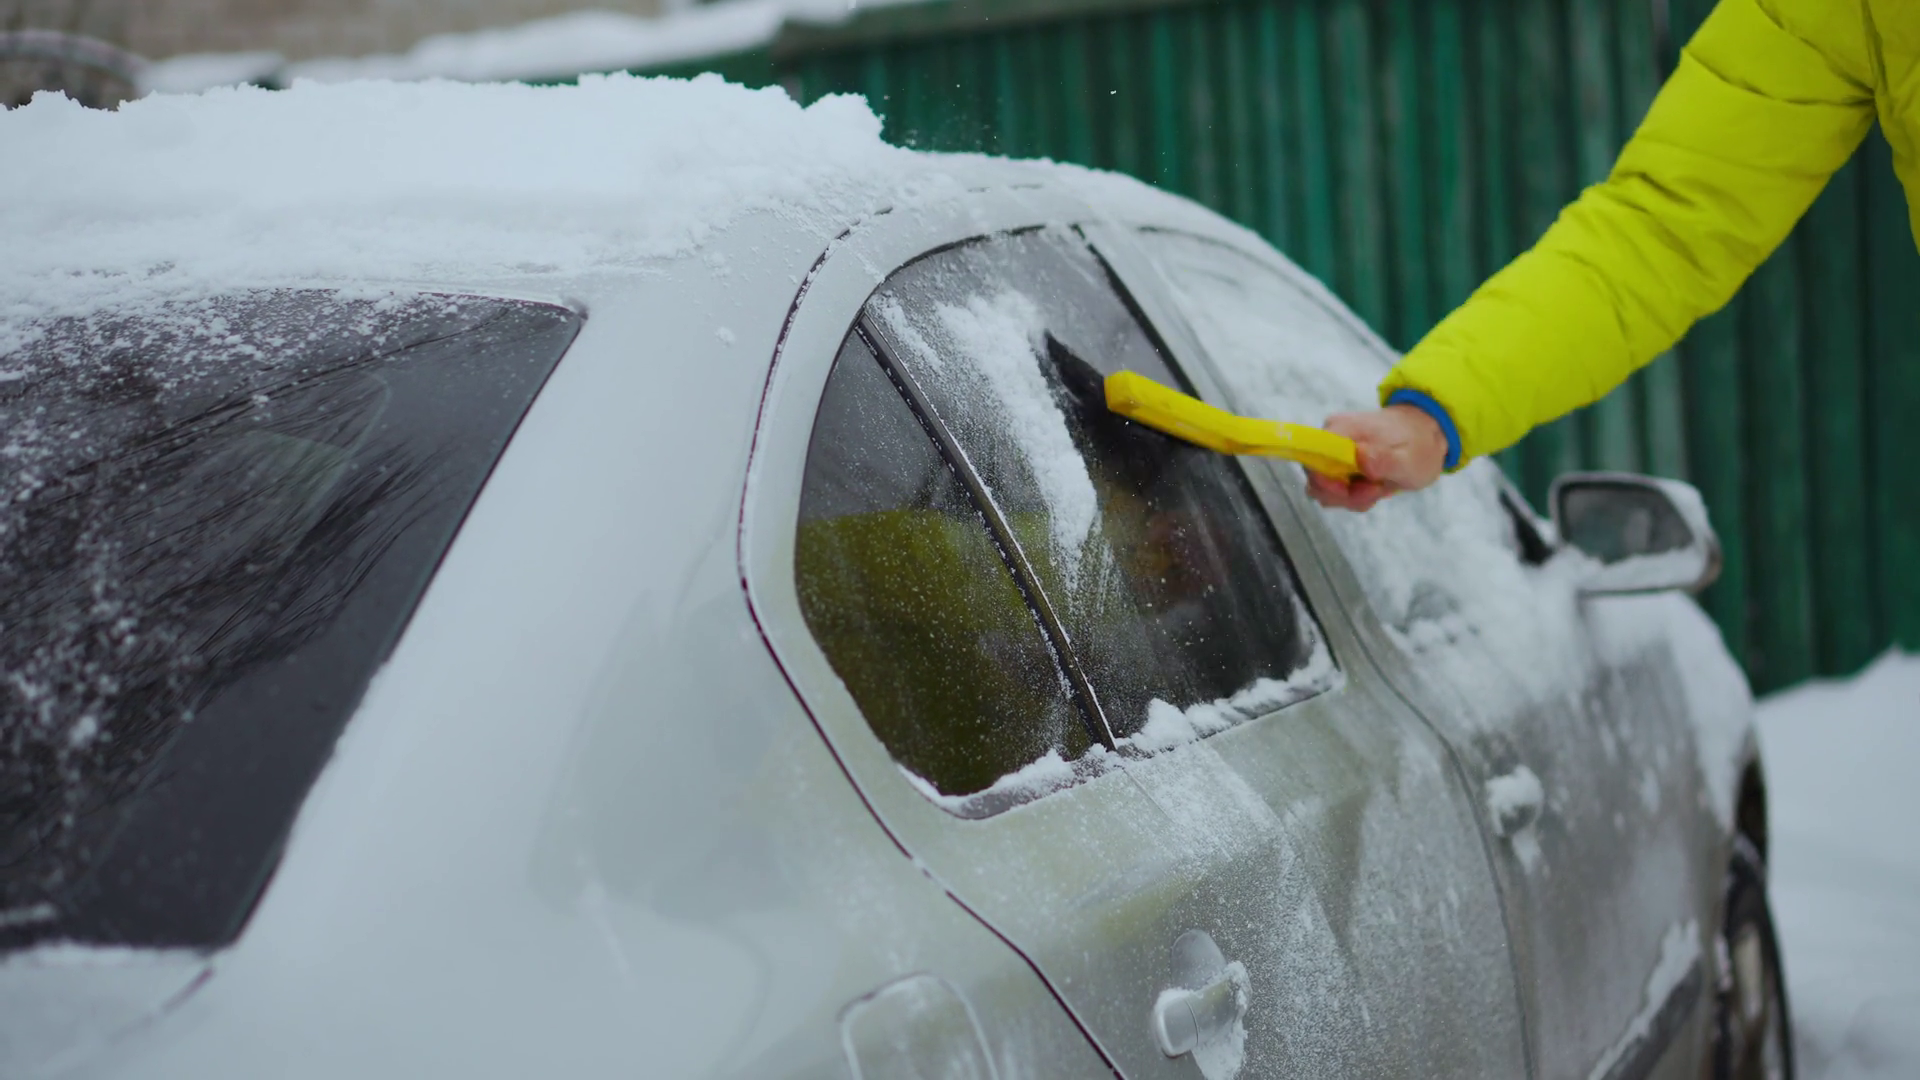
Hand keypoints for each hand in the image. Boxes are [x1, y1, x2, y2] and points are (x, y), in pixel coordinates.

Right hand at [1306, 405, 1449, 511]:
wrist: (1427, 437)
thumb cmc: (1419, 446)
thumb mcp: (1408, 459)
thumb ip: (1383, 460)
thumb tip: (1358, 457)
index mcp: (1339, 430)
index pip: (1311, 459)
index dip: (1326, 482)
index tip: (1351, 489)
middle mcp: (1329, 439)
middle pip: (1316, 479)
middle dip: (1344, 495)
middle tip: (1376, 491)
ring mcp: (1333, 453)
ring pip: (1325, 489)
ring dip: (1352, 498)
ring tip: (1380, 488)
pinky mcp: (1339, 465)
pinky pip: (1336, 490)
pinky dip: (1355, 496)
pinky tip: (1376, 488)